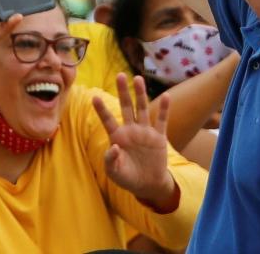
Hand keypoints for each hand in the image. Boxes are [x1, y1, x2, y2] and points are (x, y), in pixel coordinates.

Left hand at [92, 74, 176, 208]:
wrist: (147, 184)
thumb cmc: (127, 177)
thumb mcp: (114, 172)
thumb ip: (110, 160)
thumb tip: (113, 147)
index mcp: (117, 137)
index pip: (108, 120)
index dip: (102, 109)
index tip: (94, 97)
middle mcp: (131, 130)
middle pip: (126, 107)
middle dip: (123, 91)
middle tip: (120, 75)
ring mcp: (145, 132)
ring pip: (142, 109)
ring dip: (140, 94)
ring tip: (138, 78)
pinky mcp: (158, 137)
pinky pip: (161, 121)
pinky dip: (164, 109)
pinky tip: (166, 96)